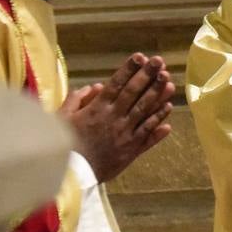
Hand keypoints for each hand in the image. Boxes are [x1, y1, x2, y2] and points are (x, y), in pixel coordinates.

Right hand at [61, 53, 174, 182]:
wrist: (71, 175)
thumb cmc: (63, 145)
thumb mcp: (62, 118)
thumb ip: (77, 99)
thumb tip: (96, 87)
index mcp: (97, 109)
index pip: (116, 84)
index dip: (129, 69)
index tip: (140, 56)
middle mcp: (114, 118)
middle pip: (134, 93)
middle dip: (148, 75)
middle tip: (160, 61)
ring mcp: (125, 133)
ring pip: (145, 110)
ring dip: (158, 95)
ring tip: (169, 81)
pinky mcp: (131, 149)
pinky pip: (148, 133)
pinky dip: (159, 121)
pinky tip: (169, 109)